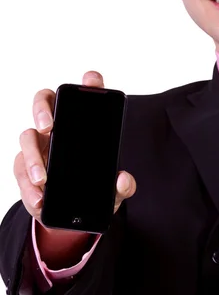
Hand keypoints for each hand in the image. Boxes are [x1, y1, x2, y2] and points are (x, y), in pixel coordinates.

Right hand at [14, 71, 135, 227]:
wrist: (72, 213)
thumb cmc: (92, 188)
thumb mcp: (112, 189)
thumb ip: (123, 186)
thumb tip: (122, 181)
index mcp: (81, 124)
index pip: (85, 95)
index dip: (90, 83)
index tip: (92, 81)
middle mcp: (57, 127)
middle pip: (44, 102)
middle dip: (43, 110)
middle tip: (49, 126)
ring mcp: (39, 145)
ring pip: (27, 136)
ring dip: (33, 157)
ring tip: (43, 178)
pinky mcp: (25, 167)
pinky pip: (20, 169)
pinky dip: (29, 185)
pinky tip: (39, 196)